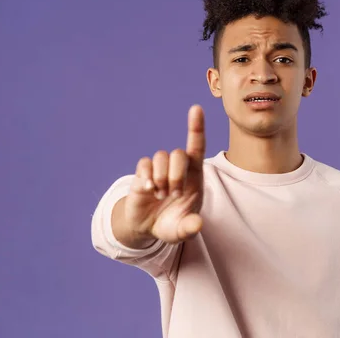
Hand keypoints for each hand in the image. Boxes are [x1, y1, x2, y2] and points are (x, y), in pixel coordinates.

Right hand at [123, 105, 205, 244]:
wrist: (148, 227)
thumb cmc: (173, 224)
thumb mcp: (182, 230)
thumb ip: (190, 228)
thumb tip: (197, 225)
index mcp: (194, 175)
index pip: (197, 147)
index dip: (196, 127)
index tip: (195, 108)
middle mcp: (178, 167)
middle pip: (178, 154)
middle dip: (176, 175)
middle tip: (174, 195)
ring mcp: (160, 169)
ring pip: (160, 157)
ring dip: (161, 179)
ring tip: (161, 196)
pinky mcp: (143, 173)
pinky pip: (144, 165)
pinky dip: (146, 178)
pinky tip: (149, 191)